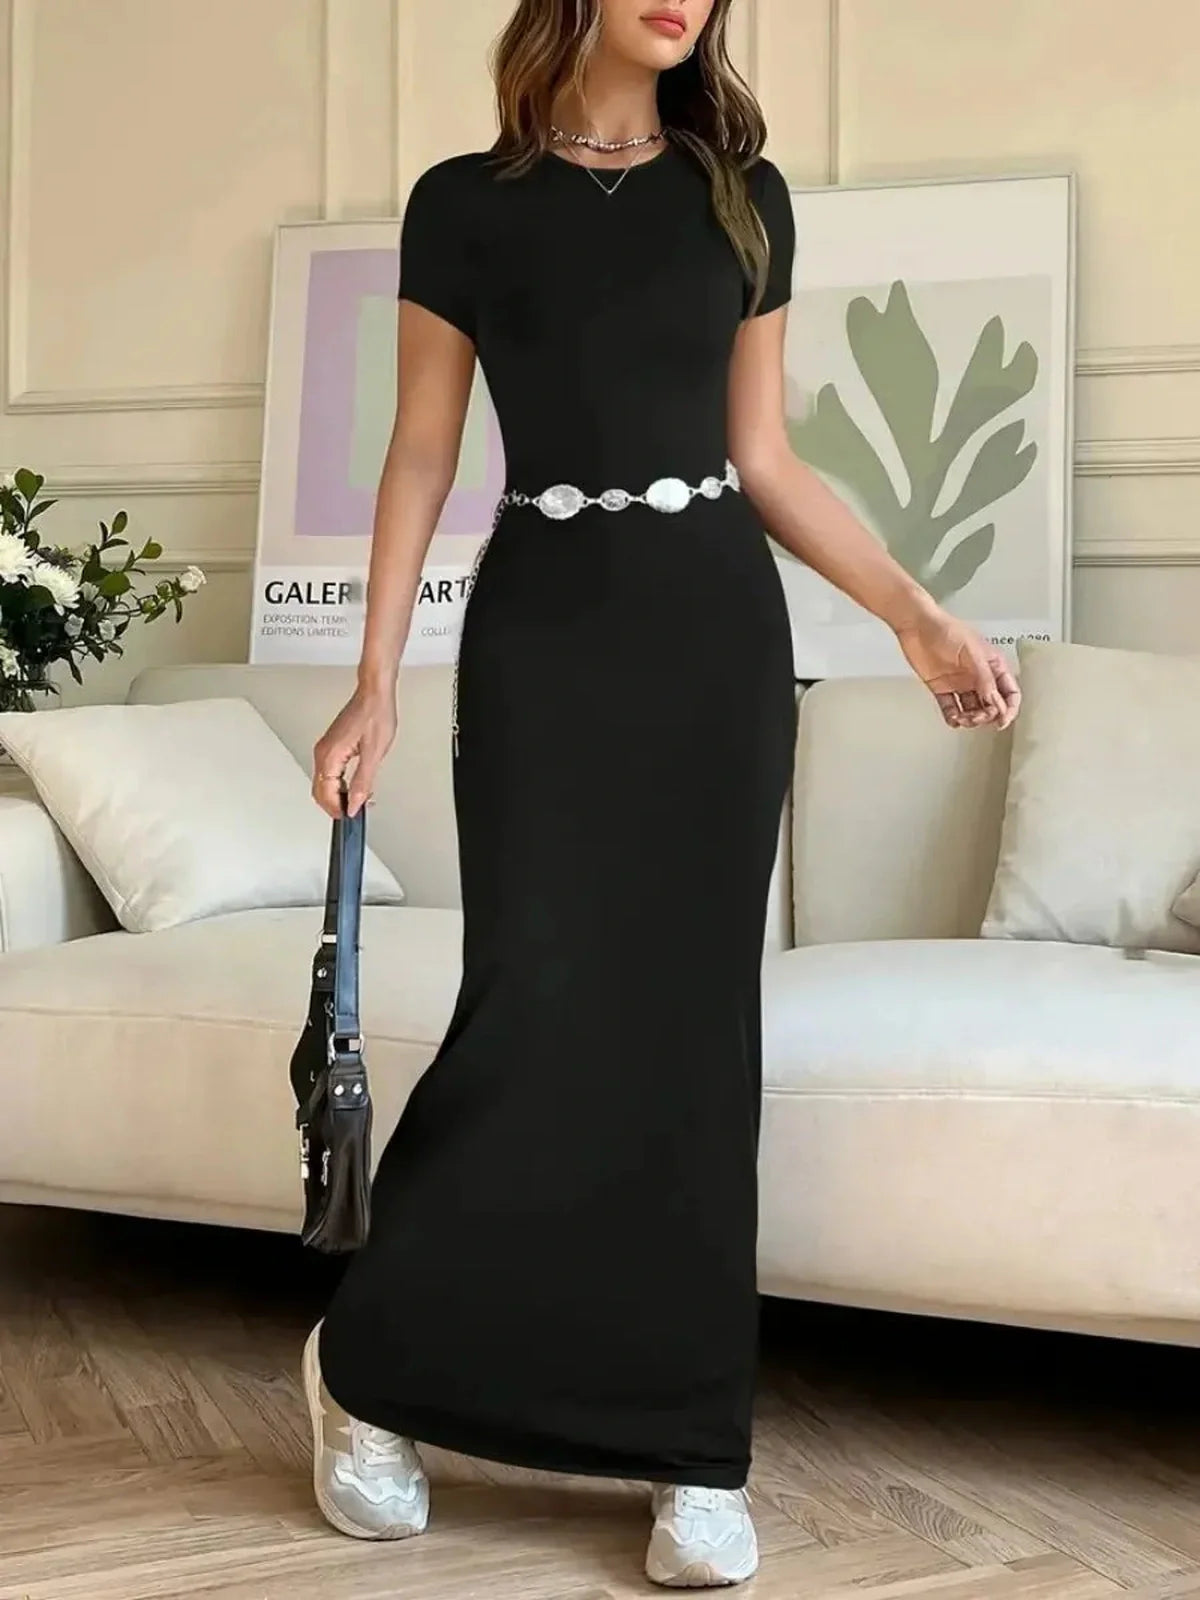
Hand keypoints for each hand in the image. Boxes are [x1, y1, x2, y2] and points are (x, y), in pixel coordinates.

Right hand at [311, 688, 396, 817]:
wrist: (374, 694)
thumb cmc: (375, 715)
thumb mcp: (374, 754)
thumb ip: (362, 783)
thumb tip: (354, 805)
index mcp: (330, 756)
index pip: (325, 793)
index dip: (337, 810)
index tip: (350, 818)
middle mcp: (323, 752)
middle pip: (320, 791)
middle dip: (335, 806)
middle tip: (353, 813)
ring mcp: (326, 749)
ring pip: (323, 783)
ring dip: (337, 796)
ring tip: (357, 801)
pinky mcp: (332, 746)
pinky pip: (329, 772)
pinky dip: (338, 784)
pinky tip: (352, 786)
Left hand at [894, 606, 1020, 731]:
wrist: (917, 626)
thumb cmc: (946, 630)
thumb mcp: (972, 652)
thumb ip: (984, 678)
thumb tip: (996, 703)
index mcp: (992, 666)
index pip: (1009, 692)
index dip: (1008, 709)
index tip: (1001, 721)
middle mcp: (978, 677)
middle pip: (991, 706)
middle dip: (986, 716)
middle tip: (975, 718)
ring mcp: (961, 684)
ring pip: (972, 710)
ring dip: (969, 719)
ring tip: (961, 718)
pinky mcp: (942, 688)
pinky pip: (950, 708)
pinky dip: (952, 717)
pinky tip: (952, 719)